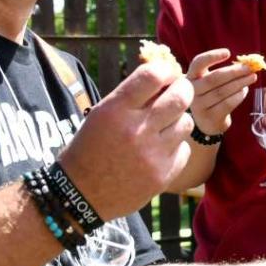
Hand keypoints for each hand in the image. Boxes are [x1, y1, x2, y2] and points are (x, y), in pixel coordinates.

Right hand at [59, 59, 192, 218]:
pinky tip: (158, 151)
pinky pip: (183, 149)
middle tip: (180, 91)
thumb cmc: (90, 148)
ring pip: (186, 123)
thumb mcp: (101, 115)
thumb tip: (165, 75)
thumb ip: (131, 96)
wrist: (80, 194)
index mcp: (115, 110)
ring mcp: (152, 154)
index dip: (165, 71)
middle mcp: (135, 130)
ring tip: (163, 126)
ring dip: (178, 120)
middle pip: (180, 97)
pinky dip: (174, 147)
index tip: (167, 75)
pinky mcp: (163, 175)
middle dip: (183, 90)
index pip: (152, 76)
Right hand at [185, 49, 256, 136]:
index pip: (198, 63)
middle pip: (214, 78)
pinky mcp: (209, 117)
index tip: (228, 52)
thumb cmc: (211, 94)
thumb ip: (224, 71)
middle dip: (234, 72)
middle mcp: (192, 91)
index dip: (212, 56)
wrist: (206, 121)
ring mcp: (199, 106)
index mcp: (191, 76)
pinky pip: (227, 104)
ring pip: (222, 91)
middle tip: (250, 68)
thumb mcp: (211, 81)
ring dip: (240, 83)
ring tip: (252, 77)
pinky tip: (244, 90)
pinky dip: (238, 96)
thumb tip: (248, 63)